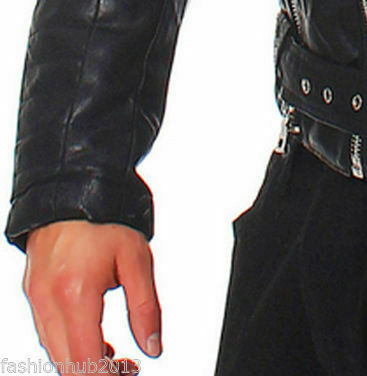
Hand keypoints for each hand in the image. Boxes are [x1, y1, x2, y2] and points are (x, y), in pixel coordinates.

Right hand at [22, 219, 161, 372]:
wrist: (72, 191)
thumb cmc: (105, 220)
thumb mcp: (138, 260)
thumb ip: (146, 308)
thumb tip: (153, 346)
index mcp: (75, 295)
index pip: (85, 362)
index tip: (130, 372)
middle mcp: (48, 302)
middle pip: (67, 365)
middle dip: (97, 374)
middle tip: (127, 367)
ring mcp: (36, 299)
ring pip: (55, 352)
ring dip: (83, 362)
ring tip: (114, 356)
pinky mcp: (32, 293)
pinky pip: (48, 333)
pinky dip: (69, 344)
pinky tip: (94, 339)